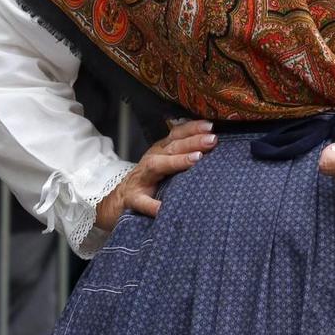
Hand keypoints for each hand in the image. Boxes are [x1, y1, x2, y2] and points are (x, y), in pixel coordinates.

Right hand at [95, 119, 215, 230]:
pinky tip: (164, 208)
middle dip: (193, 142)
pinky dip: (153, 205)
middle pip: (173, 147)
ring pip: (157, 166)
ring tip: (196, 159)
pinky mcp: (133, 199)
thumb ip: (185, 151)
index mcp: (161, 150)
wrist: (120, 199)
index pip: (177, 134)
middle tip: (212, 140)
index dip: (193, 128)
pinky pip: (143, 202)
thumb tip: (215, 141)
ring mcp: (141, 179)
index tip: (211, 126)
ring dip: (177, 161)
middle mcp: (152, 160)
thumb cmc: (152, 178)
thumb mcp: (166, 160)